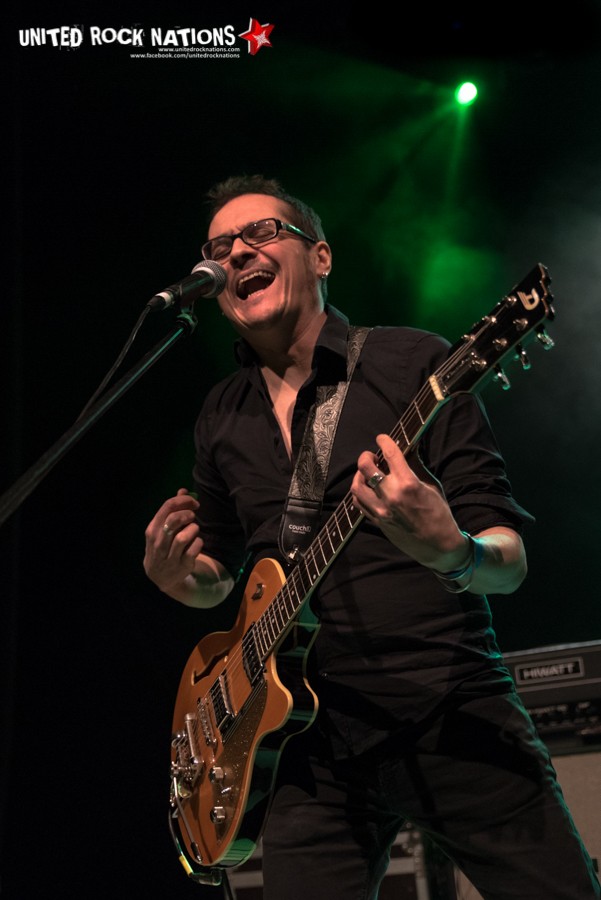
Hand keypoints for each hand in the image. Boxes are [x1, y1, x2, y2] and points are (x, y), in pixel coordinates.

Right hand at [143, 488, 204, 593]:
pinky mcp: (181, 565)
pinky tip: (196, 543)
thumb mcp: (162, 529)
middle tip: (193, 516)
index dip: (184, 500)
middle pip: (174, 520)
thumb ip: (172, 509)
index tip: (194, 503)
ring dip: (193, 529)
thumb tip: (183, 490)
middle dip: (188, 514)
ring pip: (183, 536)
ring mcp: (169, 555)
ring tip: (194, 530)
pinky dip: (198, 543)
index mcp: (152, 529)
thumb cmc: (163, 546)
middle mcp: (158, 542)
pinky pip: (194, 550)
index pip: (167, 507)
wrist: (160, 577)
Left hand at [351, 434, 468, 570]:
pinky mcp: (377, 522)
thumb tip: (405, 451)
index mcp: (408, 483)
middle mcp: (391, 496)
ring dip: (359, 475)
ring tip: (367, 472)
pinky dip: (359, 492)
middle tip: (372, 455)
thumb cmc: (440, 514)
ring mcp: (382, 510)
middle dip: (366, 456)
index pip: (390, 454)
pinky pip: (359, 503)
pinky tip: (367, 489)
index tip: (382, 438)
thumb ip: (415, 468)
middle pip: (366, 467)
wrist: (439, 546)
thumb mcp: (431, 486)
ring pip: (357, 486)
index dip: (384, 441)